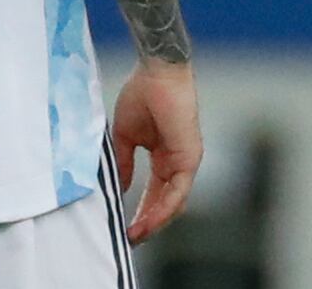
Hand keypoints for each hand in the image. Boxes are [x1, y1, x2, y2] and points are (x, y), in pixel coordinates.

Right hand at [110, 61, 201, 243]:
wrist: (156, 71)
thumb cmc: (143, 94)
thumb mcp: (126, 136)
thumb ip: (125, 162)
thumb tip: (121, 187)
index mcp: (164, 156)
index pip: (155, 192)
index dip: (140, 211)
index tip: (125, 227)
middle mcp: (177, 161)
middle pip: (165, 202)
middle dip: (148, 223)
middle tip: (130, 240)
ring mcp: (186, 160)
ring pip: (174, 202)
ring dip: (154, 221)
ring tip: (136, 236)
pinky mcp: (190, 156)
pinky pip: (178, 191)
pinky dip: (163, 208)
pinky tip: (148, 220)